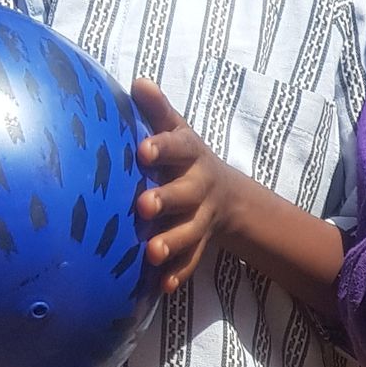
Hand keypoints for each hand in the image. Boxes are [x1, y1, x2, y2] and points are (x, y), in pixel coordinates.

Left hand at [134, 79, 236, 293]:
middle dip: (166, 199)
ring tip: (152, 253)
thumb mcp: (176, 131)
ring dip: (173, 242)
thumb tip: (138, 81)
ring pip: (190, 231)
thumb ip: (157, 111)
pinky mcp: (200, 242)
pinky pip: (192, 259)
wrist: (226, 195)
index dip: (161, 149)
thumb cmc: (184, 158)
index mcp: (191, 155)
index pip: (178, 147)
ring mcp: (202, 217)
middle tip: (143, 206)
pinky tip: (162, 286)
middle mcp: (200, 186)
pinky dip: (179, 272)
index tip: (142, 151)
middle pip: (186, 193)